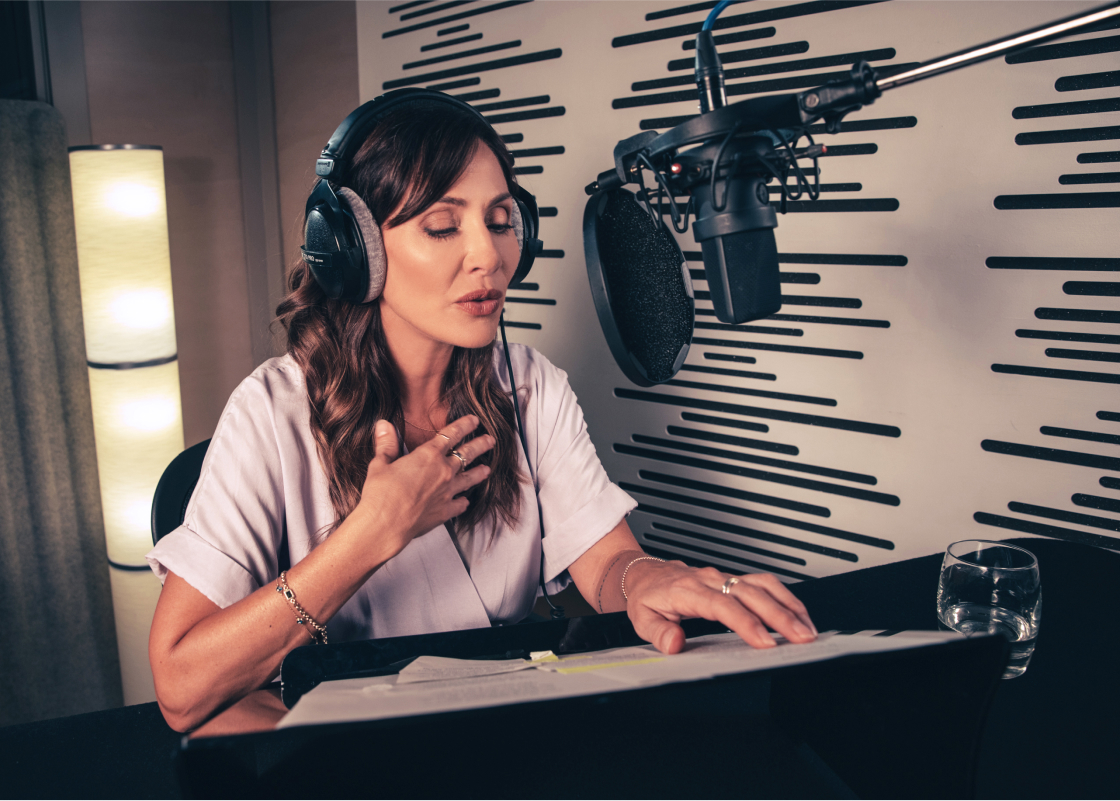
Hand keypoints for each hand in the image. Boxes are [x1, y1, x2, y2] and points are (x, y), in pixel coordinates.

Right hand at [354, 415, 493, 559]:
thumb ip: (387, 444)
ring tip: (487, 469)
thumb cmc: (380, 494)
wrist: (385, 525)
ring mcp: (447, 492)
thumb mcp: (380, 464)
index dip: (464, 425)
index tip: (474, 420)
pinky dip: (463, 501)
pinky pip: (460, 504)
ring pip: (469, 478)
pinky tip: (465, 501)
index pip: (451, 434)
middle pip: (467, 454)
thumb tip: (383, 424)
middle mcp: (443, 471)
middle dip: (480, 445)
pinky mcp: (446, 511)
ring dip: (479, 472)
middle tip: (490, 440)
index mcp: (428, 455)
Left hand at [623, 561, 817, 653]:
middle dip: (780, 616)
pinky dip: (786, 598)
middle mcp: (711, 579)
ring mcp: (725, 577)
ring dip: (789, 605)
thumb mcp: (641, 619)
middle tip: (801, 638)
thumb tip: (674, 644)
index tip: (765, 641)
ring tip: (808, 628)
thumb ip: (658, 633)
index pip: (723, 606)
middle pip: (752, 594)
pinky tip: (799, 614)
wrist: (646, 574)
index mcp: (689, 590)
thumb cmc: (647, 597)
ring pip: (764, 584)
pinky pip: (766, 584)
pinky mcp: (735, 579)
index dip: (746, 623)